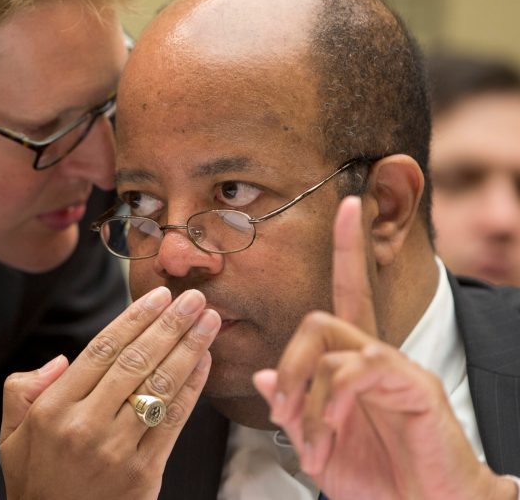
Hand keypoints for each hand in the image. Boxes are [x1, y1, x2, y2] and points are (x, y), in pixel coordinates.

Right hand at [0, 287, 220, 499]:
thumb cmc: (36, 480)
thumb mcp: (11, 434)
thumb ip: (22, 388)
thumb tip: (61, 360)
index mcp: (53, 408)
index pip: (102, 350)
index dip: (135, 318)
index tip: (158, 296)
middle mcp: (85, 424)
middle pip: (136, 361)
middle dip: (170, 324)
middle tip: (193, 298)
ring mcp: (117, 449)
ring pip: (160, 386)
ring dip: (189, 348)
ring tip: (208, 322)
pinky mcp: (144, 472)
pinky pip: (173, 421)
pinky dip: (193, 388)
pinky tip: (204, 363)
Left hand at [253, 196, 516, 499]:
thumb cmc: (381, 480)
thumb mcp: (322, 445)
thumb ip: (294, 410)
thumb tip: (262, 377)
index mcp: (353, 365)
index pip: (348, 294)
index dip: (349, 248)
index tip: (349, 205)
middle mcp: (375, 356)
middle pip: (317, 320)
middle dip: (288, 366)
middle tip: (283, 412)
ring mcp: (397, 368)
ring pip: (332, 346)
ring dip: (307, 396)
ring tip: (312, 444)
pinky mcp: (415, 385)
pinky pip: (358, 369)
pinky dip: (332, 401)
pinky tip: (333, 431)